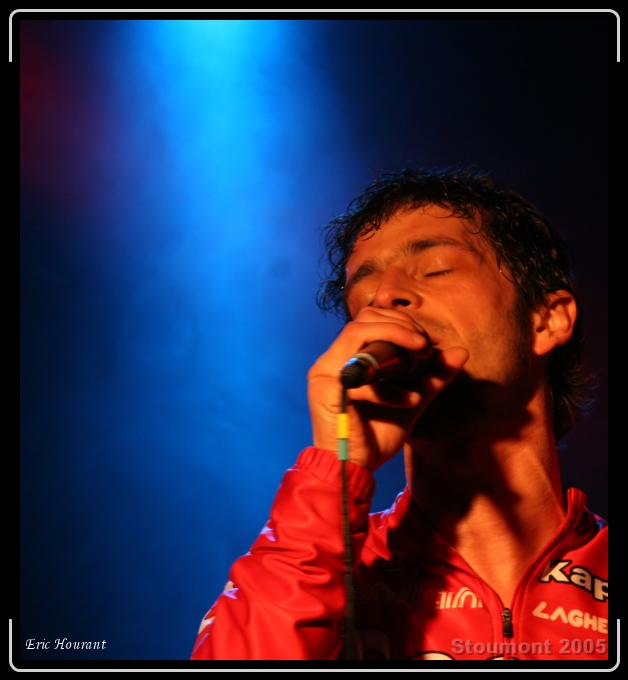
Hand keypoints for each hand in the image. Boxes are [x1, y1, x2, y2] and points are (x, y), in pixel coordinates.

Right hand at [308, 308, 468, 471]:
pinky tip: (408, 401)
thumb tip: (460, 351)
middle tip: (423, 345)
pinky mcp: (326, 388)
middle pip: (364, 317)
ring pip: (359, 331)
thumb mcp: (410, 402)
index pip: (372, 319)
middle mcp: (333, 360)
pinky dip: (389, 387)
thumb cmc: (375, 437)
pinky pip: (360, 375)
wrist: (353, 471)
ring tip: (419, 354)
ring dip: (394, 337)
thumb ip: (431, 378)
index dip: (401, 322)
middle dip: (400, 324)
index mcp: (349, 358)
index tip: (426, 341)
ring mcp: (327, 372)